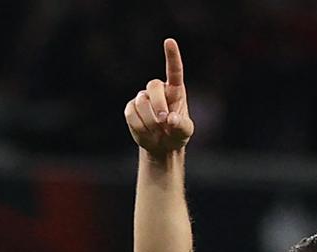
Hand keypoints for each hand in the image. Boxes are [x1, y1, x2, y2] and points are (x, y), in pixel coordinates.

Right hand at [124, 39, 195, 155]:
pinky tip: (147, 132)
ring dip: (151, 121)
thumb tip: (170, 119)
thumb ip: (181, 125)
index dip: (172, 55)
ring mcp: (142, 98)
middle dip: (158, 104)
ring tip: (158, 131)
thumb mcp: (185, 132)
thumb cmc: (177, 134)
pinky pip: (131, 113)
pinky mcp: (131, 108)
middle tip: (165, 122)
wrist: (162, 145)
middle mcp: (158, 90)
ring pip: (141, 102)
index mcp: (175, 90)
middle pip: (153, 86)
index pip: (174, 70)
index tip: (169, 41)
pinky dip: (140, 126)